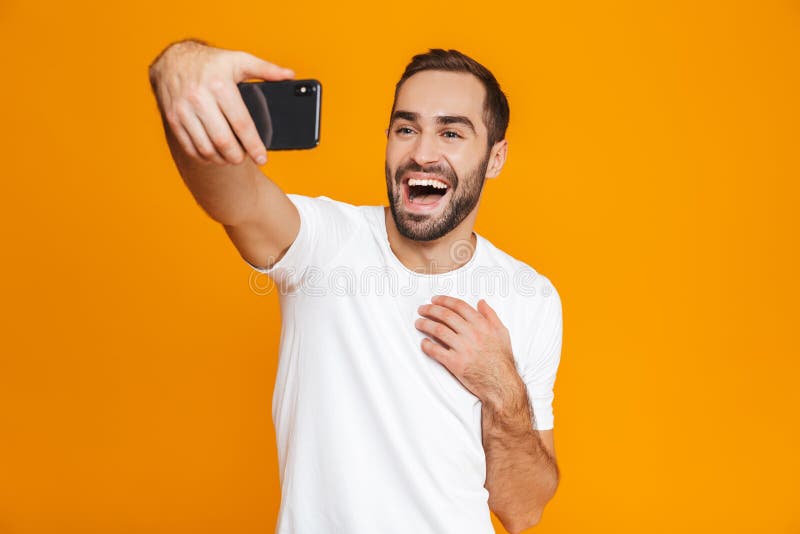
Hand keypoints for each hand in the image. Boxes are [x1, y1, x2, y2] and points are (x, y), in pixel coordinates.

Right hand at [148, 39, 293, 165]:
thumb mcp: (239, 60)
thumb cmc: (212, 62)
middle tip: (245, 158)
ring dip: (221, 159)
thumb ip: (266, 69)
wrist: (173, 59)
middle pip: (223, 141)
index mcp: (220, 85)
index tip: (262, 158)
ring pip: (206, 148)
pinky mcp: (172, 118)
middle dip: (237, 156)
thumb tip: (289, 75)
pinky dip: (204, 157)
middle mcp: (200, 98)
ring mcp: (183, 110)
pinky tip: (214, 155)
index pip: (242, 124)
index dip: (254, 145)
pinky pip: (189, 147)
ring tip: (231, 157)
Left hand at [415, 295, 523, 410]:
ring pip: (438, 330)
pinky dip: (427, 345)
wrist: (501, 383)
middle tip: (423, 309)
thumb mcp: (502, 333)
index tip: (436, 300)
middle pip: (446, 315)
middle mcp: (471, 334)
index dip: (444, 301)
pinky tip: (423, 342)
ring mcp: (462, 348)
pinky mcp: (455, 363)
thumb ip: (491, 315)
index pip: (459, 306)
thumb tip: (481, 303)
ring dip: (425, 324)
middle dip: (431, 310)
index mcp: (482, 325)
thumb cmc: (501, 361)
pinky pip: (436, 351)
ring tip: (419, 323)